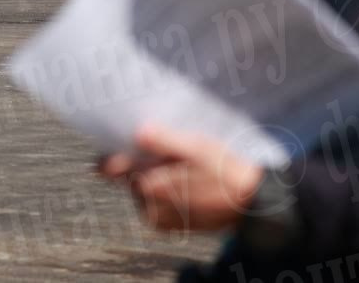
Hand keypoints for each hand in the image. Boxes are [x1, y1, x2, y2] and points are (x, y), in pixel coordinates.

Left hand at [98, 123, 262, 232]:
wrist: (248, 200)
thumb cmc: (221, 168)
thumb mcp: (194, 146)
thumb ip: (162, 140)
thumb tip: (137, 134)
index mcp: (148, 184)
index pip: (110, 167)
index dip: (112, 152)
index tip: (121, 142)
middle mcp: (147, 205)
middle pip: (128, 176)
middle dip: (140, 163)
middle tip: (166, 153)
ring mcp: (158, 218)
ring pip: (141, 189)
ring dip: (153, 177)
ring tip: (179, 168)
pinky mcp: (168, 225)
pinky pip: (154, 204)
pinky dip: (162, 192)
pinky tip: (183, 183)